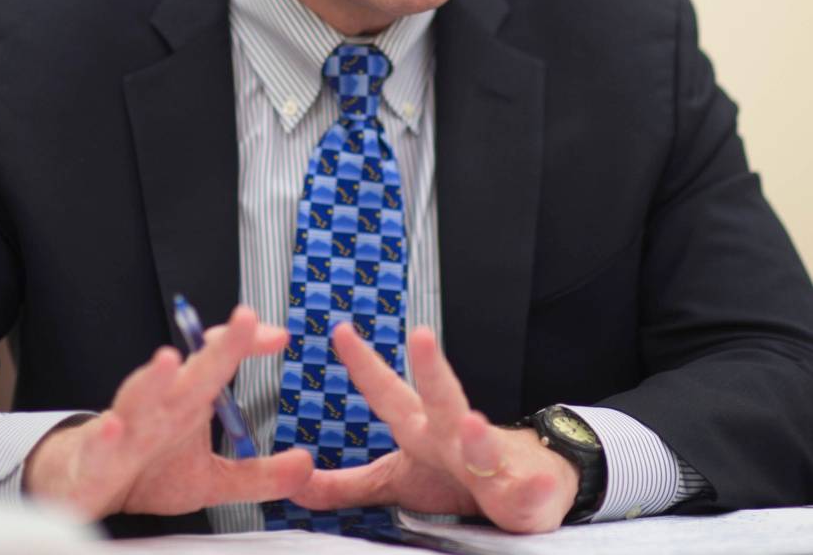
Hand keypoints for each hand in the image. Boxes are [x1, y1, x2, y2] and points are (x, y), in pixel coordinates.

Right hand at [23, 306, 312, 519]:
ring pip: (139, 396)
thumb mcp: (210, 478)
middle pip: (192, 369)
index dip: (246, 344)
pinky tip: (114, 429)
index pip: (220, 360)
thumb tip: (306, 467)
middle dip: (219, 345)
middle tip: (245, 319)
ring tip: (168, 360)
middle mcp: (161, 405)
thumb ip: (258, 474)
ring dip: (152, 378)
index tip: (280, 336)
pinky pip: (100, 447)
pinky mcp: (95, 460)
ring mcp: (126, 428)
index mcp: (188, 400)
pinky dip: (105, 438)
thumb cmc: (147, 470)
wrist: (85, 486)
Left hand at [292, 324, 578, 532]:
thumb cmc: (455, 474)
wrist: (527, 481)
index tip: (341, 330)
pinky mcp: (521, 492)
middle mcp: (453, 433)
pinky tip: (528, 488)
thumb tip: (297, 484)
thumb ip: (348, 484)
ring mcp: (489, 459)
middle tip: (420, 335)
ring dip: (478, 435)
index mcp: (420, 427)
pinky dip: (526, 491)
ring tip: (472, 424)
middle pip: (441, 396)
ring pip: (483, 444)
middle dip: (430, 367)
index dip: (363, 363)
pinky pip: (522, 494)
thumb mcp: (395, 479)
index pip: (387, 390)